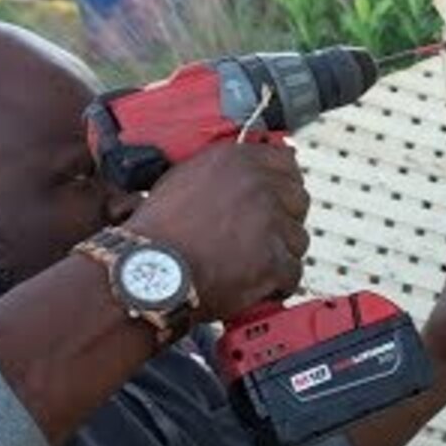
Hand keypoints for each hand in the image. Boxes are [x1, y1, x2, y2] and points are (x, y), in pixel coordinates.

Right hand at [125, 141, 309, 322]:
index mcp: (236, 160)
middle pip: (298, 200)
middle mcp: (257, 185)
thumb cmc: (157, 233)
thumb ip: (223, 172)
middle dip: (283, 221)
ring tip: (246, 265)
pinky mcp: (273, 259)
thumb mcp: (183, 179)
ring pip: (297, 239)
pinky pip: (292, 272)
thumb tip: (252, 171)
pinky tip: (252, 284)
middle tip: (258, 239)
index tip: (276, 202)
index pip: (286, 163)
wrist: (147, 273)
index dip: (281, 187)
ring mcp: (268, 222)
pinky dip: (276, 284)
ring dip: (279, 254)